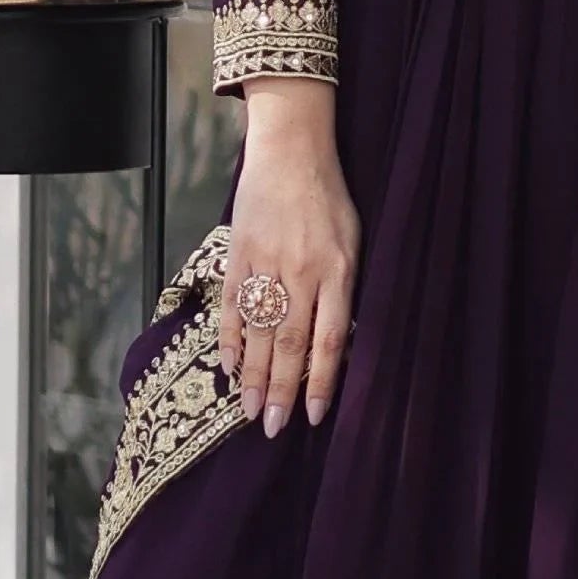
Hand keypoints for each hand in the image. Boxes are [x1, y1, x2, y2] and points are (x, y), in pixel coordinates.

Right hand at [217, 77, 360, 433]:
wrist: (292, 150)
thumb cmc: (330, 198)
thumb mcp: (352, 242)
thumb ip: (343, 289)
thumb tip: (333, 342)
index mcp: (337, 272)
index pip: (328, 340)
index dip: (321, 383)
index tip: (313, 418)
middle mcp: (301, 274)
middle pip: (288, 344)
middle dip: (278, 391)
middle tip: (270, 428)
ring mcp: (265, 265)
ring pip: (256, 332)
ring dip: (250, 375)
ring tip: (246, 411)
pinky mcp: (238, 255)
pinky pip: (230, 306)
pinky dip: (226, 339)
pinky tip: (225, 366)